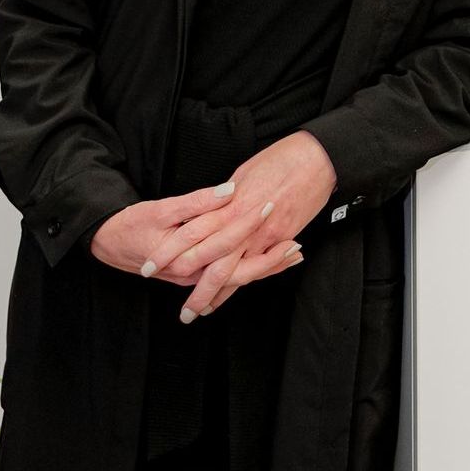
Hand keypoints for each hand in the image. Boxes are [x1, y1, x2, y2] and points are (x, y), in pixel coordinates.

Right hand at [87, 188, 301, 302]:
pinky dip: (250, 269)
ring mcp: (194, 278)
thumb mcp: (161, 210)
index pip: (231, 245)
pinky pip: (228, 277)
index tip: (276, 209)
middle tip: (299, 247)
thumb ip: (197, 203)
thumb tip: (229, 191)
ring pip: (237, 278)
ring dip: (266, 267)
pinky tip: (268, 260)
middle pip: (242, 273)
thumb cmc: (131, 226)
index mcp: (189, 258)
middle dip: (272, 261)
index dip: (255, 225)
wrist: (106, 243)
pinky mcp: (194, 274)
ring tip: (294, 254)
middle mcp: (194, 274)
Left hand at [144, 130, 338, 319]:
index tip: (153, 266)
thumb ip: (224, 198)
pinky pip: (261, 267)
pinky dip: (247, 282)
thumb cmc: (280, 159)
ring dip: (220, 294)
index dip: (171, 253)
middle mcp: (245, 225)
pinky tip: (233, 293)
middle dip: (197, 291)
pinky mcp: (283, 239)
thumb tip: (210, 209)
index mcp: (230, 204)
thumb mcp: (243, 174)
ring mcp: (266, 235)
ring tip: (203, 310)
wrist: (316, 159)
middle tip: (182, 311)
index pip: (191, 234)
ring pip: (237, 274)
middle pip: (213, 265)